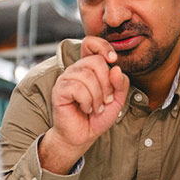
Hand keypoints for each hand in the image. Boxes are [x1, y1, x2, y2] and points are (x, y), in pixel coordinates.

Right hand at [38, 36, 129, 173]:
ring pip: (87, 76)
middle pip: (96, 62)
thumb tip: (115, 67)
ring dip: (97, 97)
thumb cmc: (97, 117)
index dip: (103, 46)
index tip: (113, 59)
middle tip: (106, 100)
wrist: (83, 136)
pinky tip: (85, 109)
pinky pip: (77, 88)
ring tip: (96, 108)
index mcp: (88, 68)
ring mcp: (66, 79)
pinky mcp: (59, 90)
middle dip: (107, 84)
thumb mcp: (116, 100)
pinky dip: (87, 101)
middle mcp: (76, 69)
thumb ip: (120, 83)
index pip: (90, 43)